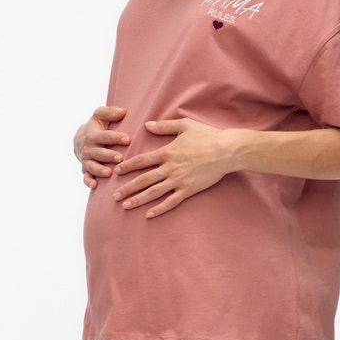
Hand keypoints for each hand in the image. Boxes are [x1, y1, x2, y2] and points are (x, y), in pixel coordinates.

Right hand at [74, 105, 129, 188]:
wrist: (80, 140)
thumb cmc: (96, 126)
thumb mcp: (100, 116)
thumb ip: (110, 112)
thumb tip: (122, 112)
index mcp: (93, 134)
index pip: (105, 136)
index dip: (116, 137)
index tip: (128, 139)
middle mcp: (88, 148)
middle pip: (98, 153)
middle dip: (109, 156)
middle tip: (120, 158)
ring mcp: (86, 160)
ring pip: (92, 166)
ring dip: (100, 170)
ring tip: (109, 173)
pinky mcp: (85, 170)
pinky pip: (85, 177)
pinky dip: (88, 182)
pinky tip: (95, 185)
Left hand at [112, 118, 232, 217]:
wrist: (226, 150)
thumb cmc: (207, 136)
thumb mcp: (184, 125)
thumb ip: (164, 126)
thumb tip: (147, 125)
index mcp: (166, 152)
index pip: (141, 161)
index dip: (127, 166)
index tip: (117, 172)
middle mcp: (169, 168)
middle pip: (143, 179)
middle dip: (127, 188)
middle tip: (114, 196)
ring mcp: (178, 180)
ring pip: (153, 192)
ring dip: (138, 199)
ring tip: (125, 206)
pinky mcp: (188, 190)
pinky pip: (171, 202)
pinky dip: (159, 209)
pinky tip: (149, 214)